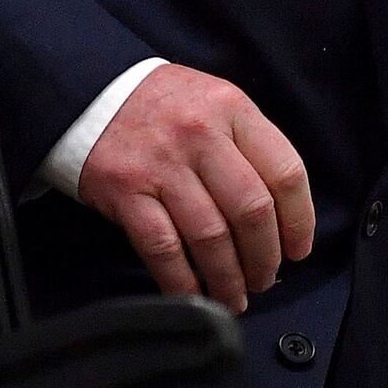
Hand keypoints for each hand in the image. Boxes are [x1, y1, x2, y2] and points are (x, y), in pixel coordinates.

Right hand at [75, 64, 312, 311]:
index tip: (297, 250)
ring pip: (211, 236)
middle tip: (264, 278)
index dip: (299, 222)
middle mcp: (198, 133)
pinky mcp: (125, 190)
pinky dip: (182, 281)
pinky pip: (163, 248)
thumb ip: (247, 145)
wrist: (87, 92)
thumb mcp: (213, 102)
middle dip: (264, 258)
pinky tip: (194, 294)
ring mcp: (160, 164)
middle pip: (251, 210)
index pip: (285, 173)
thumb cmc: (159, 106)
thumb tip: (279, 217)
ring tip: (234, 295)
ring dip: (228, 277)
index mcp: (230, 108)